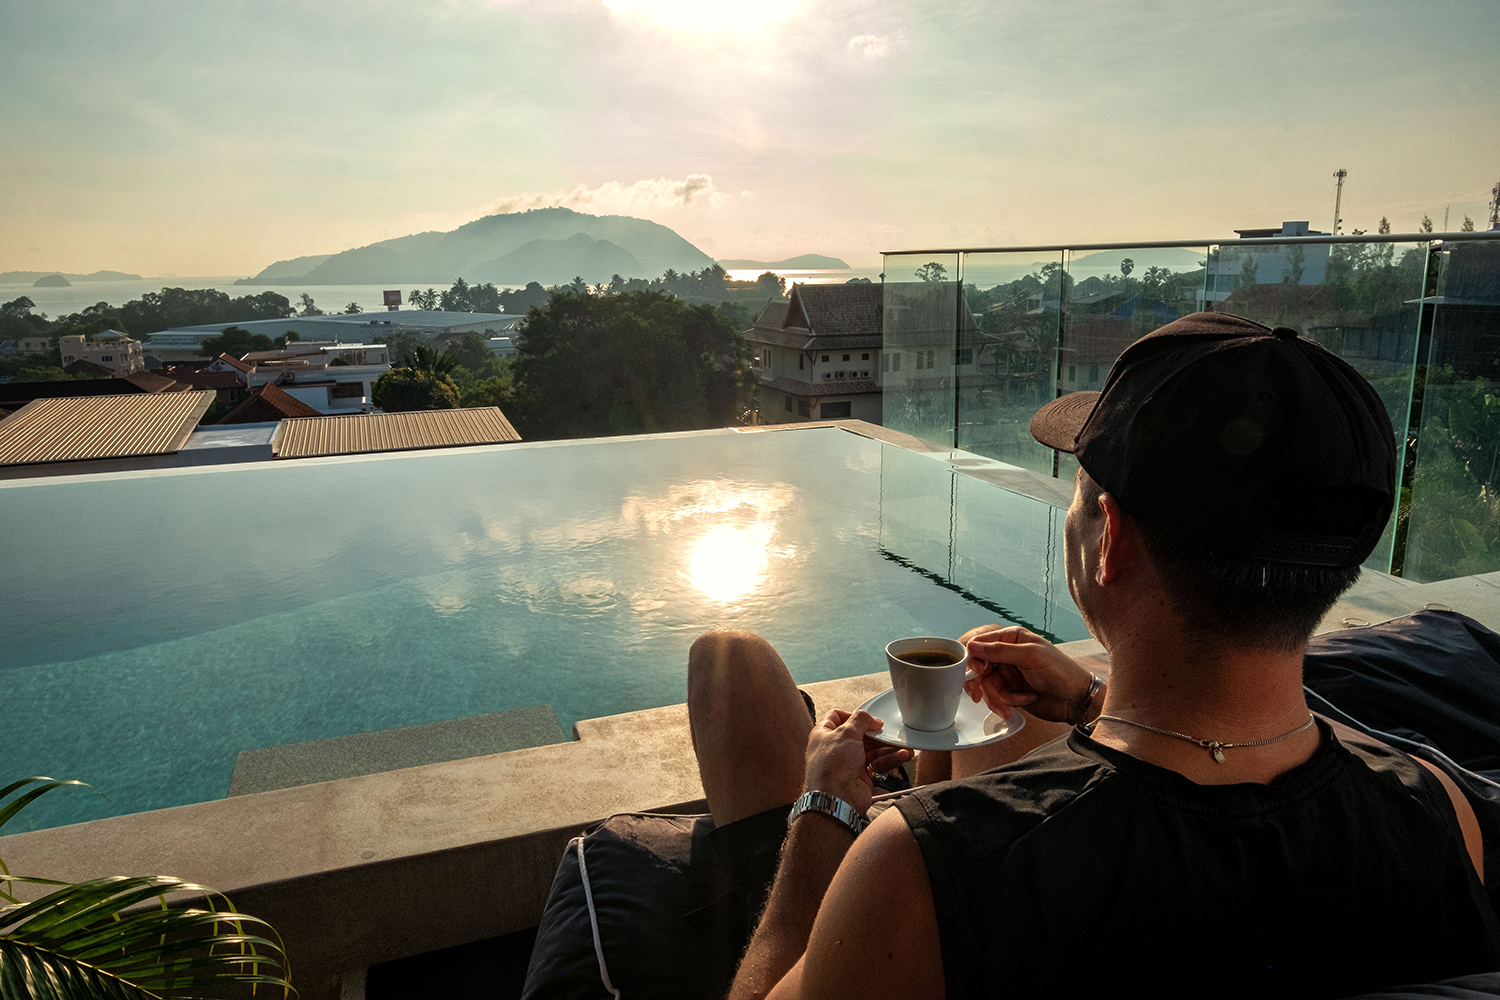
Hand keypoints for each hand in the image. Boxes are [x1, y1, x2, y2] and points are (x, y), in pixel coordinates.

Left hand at [804, 709, 912, 815]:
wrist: (837, 799)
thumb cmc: (832, 767)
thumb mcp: (846, 733)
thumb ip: (860, 720)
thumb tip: (871, 719)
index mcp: (824, 734)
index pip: (836, 717)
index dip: (852, 715)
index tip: (866, 718)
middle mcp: (834, 748)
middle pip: (859, 734)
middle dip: (876, 734)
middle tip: (889, 732)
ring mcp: (847, 763)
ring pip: (871, 750)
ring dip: (888, 748)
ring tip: (903, 747)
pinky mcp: (860, 776)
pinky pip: (877, 763)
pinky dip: (889, 760)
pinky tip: (901, 756)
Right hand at [961, 625, 1094, 724]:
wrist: (1075, 700)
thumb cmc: (1061, 672)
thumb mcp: (1030, 656)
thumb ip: (1000, 650)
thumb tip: (972, 645)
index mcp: (1012, 638)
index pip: (980, 643)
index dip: (975, 658)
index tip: (979, 672)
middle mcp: (1007, 654)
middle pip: (979, 667)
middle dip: (980, 683)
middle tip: (978, 695)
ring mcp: (1008, 673)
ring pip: (986, 685)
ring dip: (997, 696)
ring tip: (1011, 703)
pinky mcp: (1010, 691)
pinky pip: (996, 697)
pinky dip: (1007, 702)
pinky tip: (1024, 700)